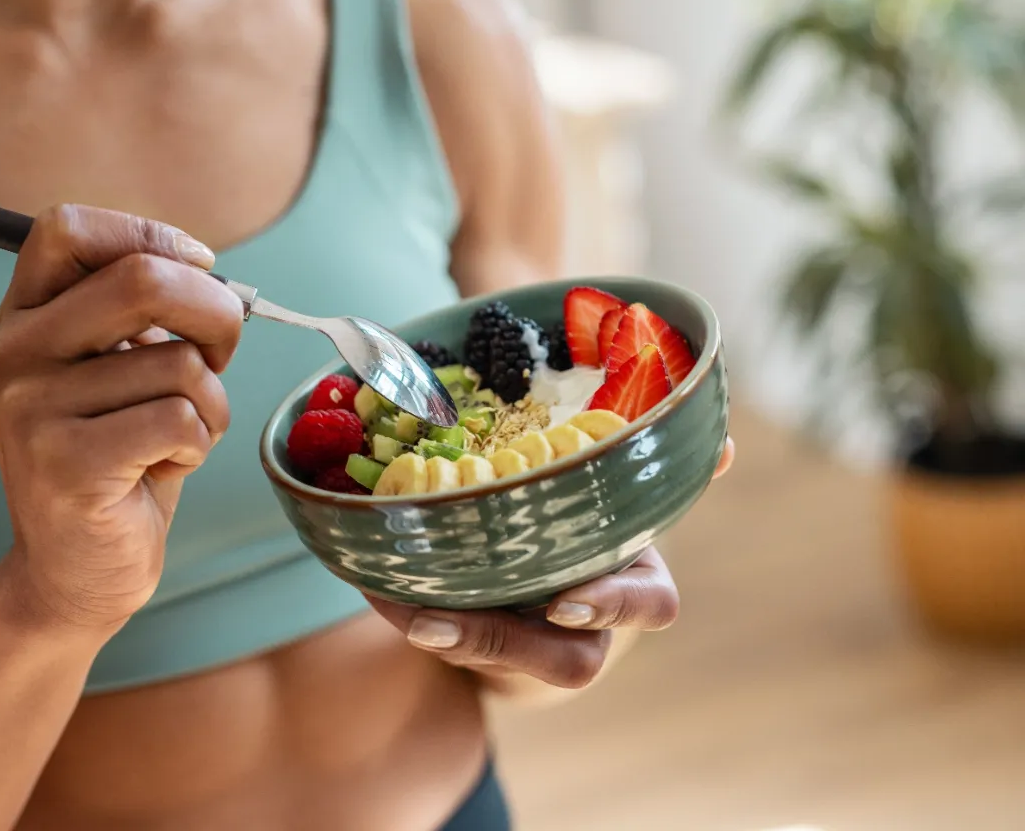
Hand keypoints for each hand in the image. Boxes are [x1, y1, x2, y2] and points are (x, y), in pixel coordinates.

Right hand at [0, 205, 243, 635]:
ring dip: (211, 402)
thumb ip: (145, 313)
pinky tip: (168, 467)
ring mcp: (30, 408)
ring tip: (175, 437)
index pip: (68, 227)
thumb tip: (210, 273)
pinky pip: (180, 418)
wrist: (78, 569)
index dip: (150, 234)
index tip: (200, 267)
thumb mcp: (123, 369)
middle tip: (221, 353)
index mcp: (25, 318)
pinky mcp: (64, 465)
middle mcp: (12, 353)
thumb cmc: (122, 455)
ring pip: (179, 363)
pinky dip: (201, 441)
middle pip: (143, 279)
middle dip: (217, 312)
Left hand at [370, 437, 735, 691]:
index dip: (612, 604)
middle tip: (437, 622)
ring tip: (395, 605)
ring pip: (497, 658)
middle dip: (497, 640)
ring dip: (444, 634)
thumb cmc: (595, 529)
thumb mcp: (629, 497)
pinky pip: (452, 644)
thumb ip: (663, 470)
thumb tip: (727, 446)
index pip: (649, 606)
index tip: (563, 599)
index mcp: (633, 580)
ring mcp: (535, 645)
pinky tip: (377, 584)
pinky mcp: (487, 647)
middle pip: (562, 657)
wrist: (552, 588)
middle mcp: (588, 625)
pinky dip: (411, 614)